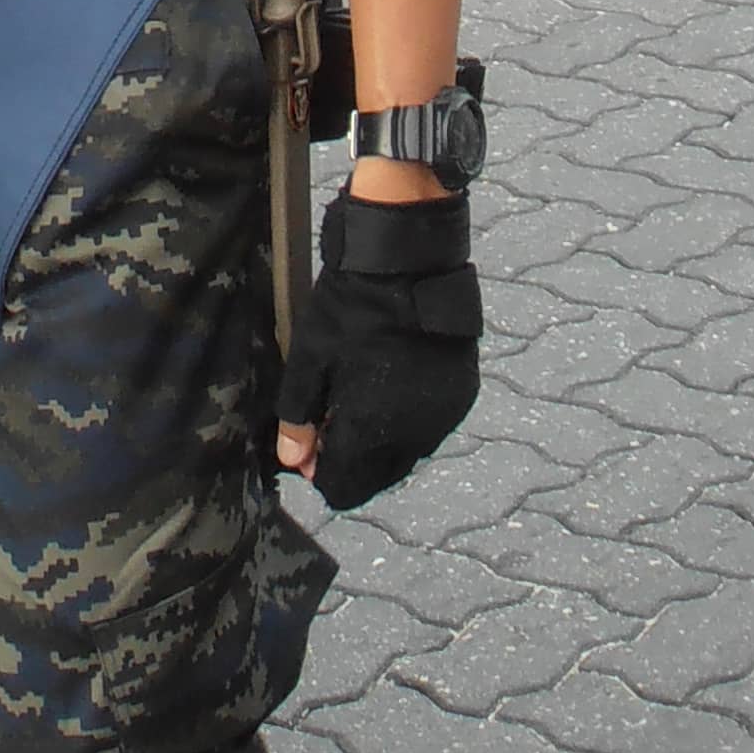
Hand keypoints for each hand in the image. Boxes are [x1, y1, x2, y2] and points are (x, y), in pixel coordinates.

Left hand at [275, 187, 480, 501]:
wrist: (411, 264)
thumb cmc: (352, 310)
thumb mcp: (310, 358)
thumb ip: (298, 415)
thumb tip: (292, 459)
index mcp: (372, 432)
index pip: (344, 488)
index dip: (321, 473)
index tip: (309, 443)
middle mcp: (414, 436)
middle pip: (377, 477)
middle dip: (351, 460)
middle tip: (332, 417)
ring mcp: (443, 416)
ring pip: (405, 454)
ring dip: (382, 441)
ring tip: (362, 396)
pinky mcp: (462, 394)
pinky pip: (429, 427)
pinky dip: (409, 420)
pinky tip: (393, 385)